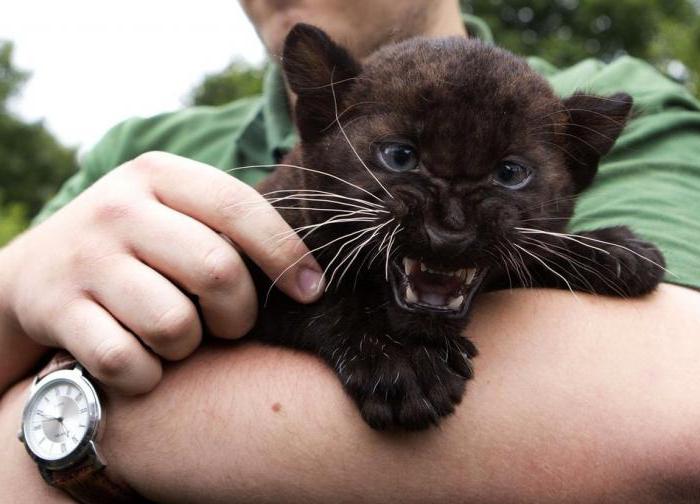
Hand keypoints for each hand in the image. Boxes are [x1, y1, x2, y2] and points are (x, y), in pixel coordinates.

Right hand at [0, 152, 323, 393]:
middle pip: (217, 271)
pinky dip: (147, 376)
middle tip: (231, 324)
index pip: (239, 207)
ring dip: (189, 347)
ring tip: (178, 337)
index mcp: (159, 174)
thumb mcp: (174, 212)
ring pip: (174, 325)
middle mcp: (119, 208)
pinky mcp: (57, 309)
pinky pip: (128, 362)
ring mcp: (84, 258)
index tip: (311, 290)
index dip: (285, 253)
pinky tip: (144, 363)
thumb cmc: (135, 246)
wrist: (36, 271)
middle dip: (239, 314)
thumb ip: (229, 227)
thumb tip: (309, 276)